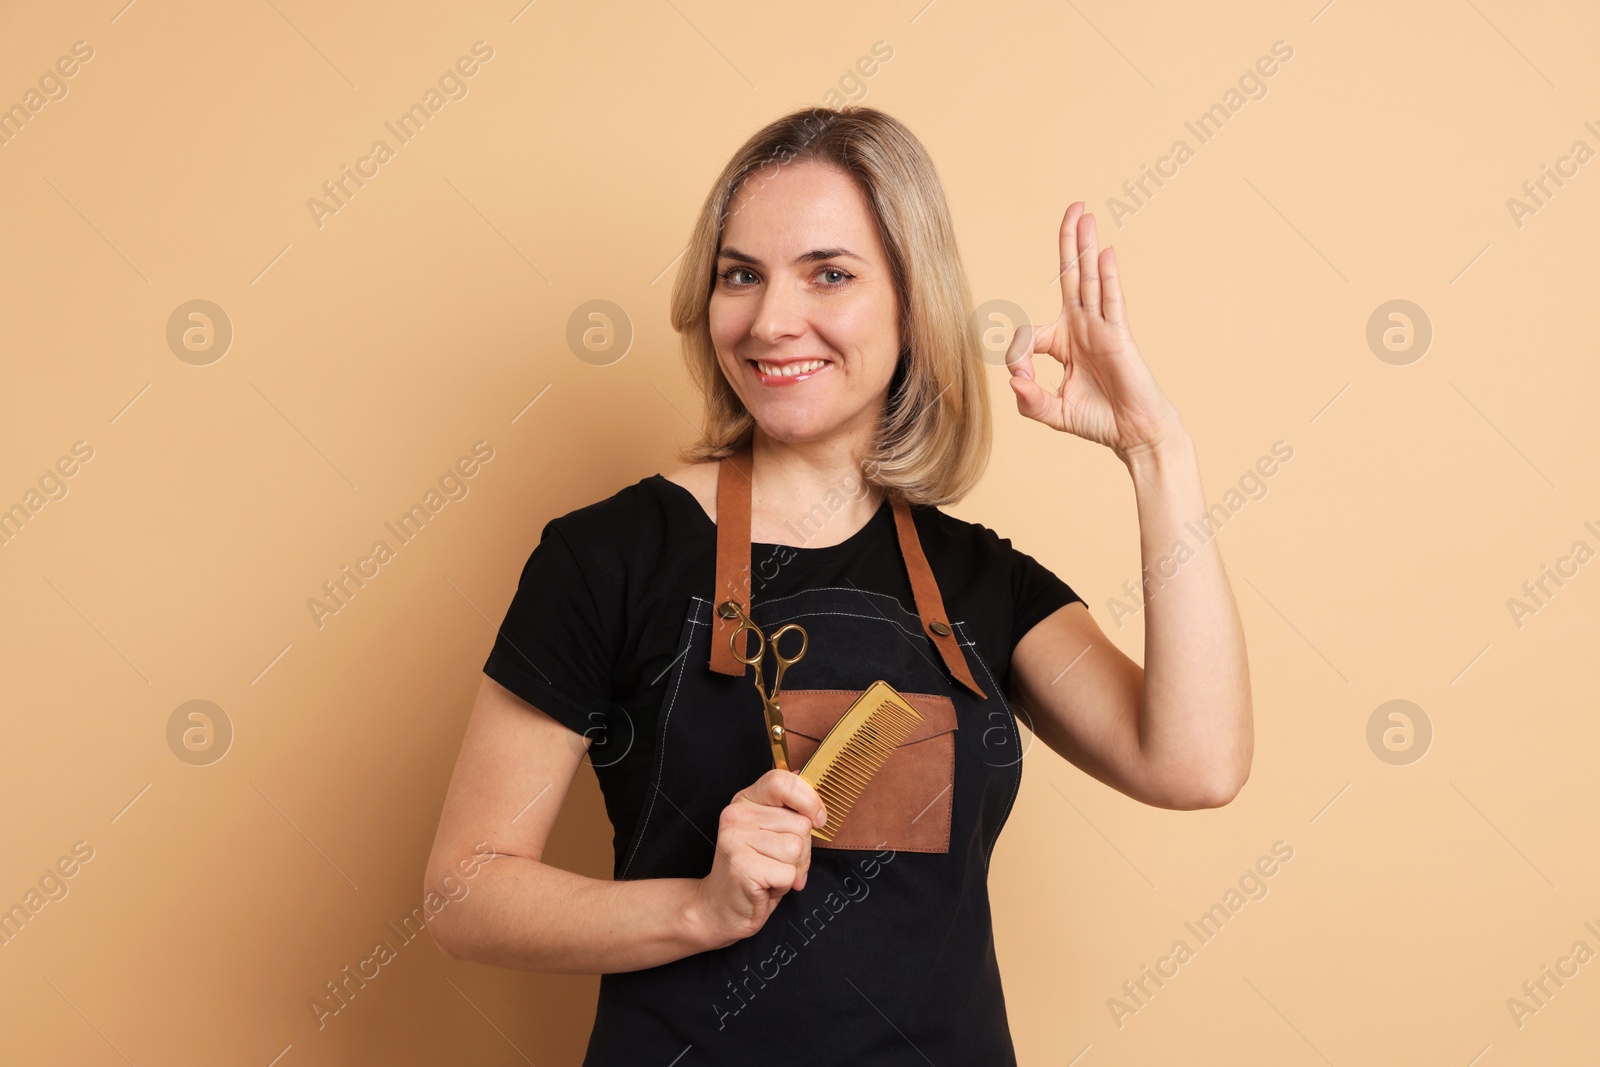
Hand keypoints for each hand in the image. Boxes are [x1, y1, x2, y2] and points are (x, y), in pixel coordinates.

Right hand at [690, 768, 826, 948]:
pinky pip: (788, 873)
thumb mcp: (770, 831)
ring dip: (793, 869)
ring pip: (797, 849)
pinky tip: (766, 886)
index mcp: (746, 800)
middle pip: (801, 824)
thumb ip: (786, 807)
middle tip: (779, 863)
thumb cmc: (753, 870)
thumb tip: (803, 774)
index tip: (818, 819)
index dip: (809, 800)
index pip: (782, 781)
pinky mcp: (741, 866)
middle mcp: (737, 815)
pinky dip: (784, 885)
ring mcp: (736, 839)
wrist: (720, 907)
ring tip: (771, 874)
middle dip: (802, 851)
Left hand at [1006, 202, 1184, 464]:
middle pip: (1071, 277)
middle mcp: (1082, 328)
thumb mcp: (1051, 413)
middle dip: (1068, 244)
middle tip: (1073, 208)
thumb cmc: (1097, 420)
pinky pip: (1111, 301)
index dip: (1017, 354)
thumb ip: (1028, 399)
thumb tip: (1014, 379)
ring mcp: (1101, 329)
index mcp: (1063, 343)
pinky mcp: (1119, 336)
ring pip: (1089, 280)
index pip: (1030, 331)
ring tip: (1085, 213)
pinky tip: (1105, 252)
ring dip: (1085, 246)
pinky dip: (1107, 277)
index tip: (1022, 378)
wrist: (1133, 433)